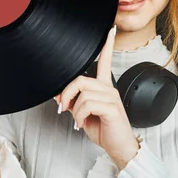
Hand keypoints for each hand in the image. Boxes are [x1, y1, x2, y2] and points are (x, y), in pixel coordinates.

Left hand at [55, 26, 139, 169]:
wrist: (119, 148)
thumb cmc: (105, 130)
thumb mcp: (83, 115)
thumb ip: (73, 102)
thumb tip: (58, 94)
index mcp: (104, 87)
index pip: (106, 61)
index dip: (108, 44)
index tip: (111, 29)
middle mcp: (109, 89)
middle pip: (81, 79)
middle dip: (66, 94)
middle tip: (62, 108)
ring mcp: (112, 98)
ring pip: (82, 93)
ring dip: (73, 110)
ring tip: (77, 121)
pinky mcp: (112, 108)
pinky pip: (88, 105)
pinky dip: (79, 116)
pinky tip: (82, 124)